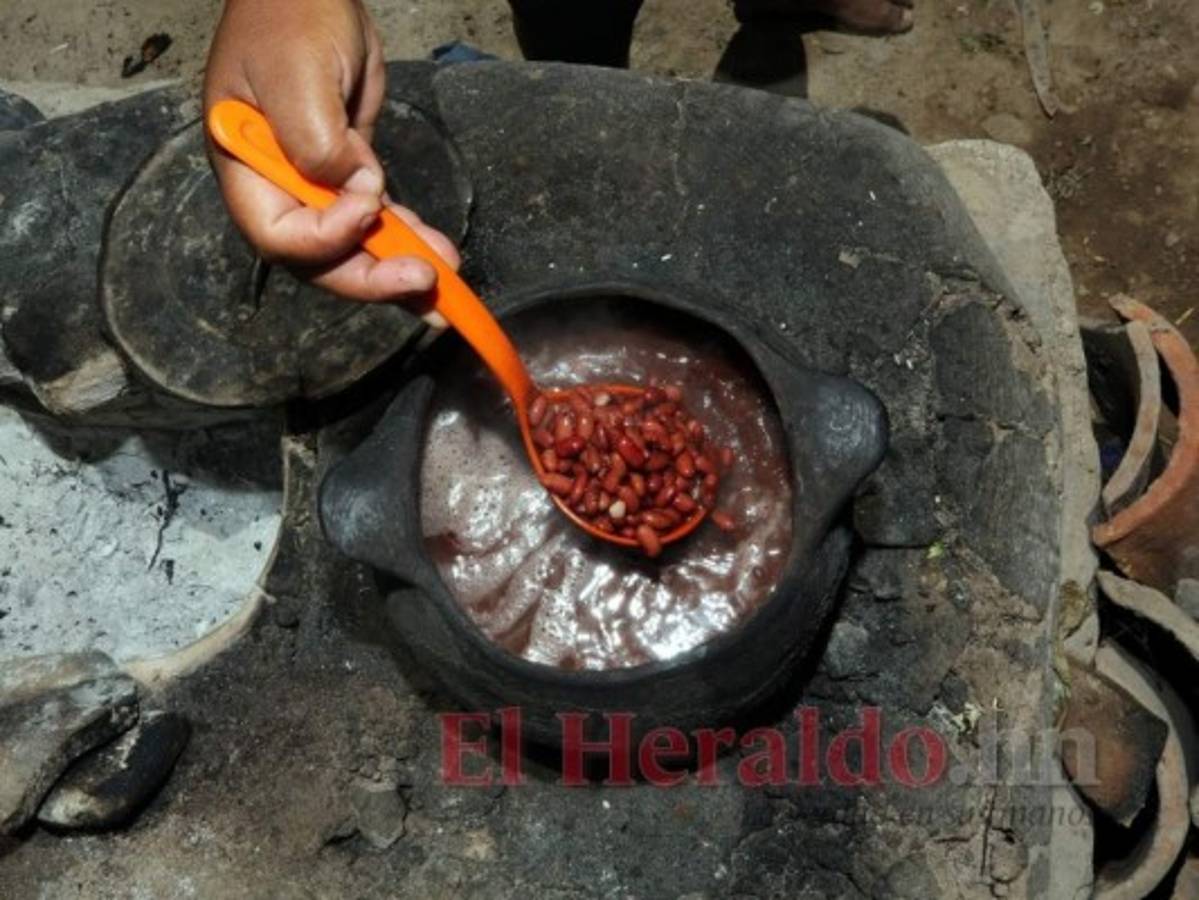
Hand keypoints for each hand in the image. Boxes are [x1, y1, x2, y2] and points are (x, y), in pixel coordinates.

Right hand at [203, 0, 460, 302]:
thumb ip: (316, 142)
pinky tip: (439, 252)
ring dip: (399, 266)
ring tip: (445, 280)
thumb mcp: (298, 77)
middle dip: (372, 276)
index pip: (278, 235)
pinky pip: (376, 221)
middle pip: (320, 259)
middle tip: (421, 280)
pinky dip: (406, 238)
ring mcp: (315, 184)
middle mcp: (278, 187)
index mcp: (247, 168)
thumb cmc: (291, 19)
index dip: (325, 239)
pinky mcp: (350, 174)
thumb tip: (356, 192)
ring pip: (354, 248)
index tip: (368, 209)